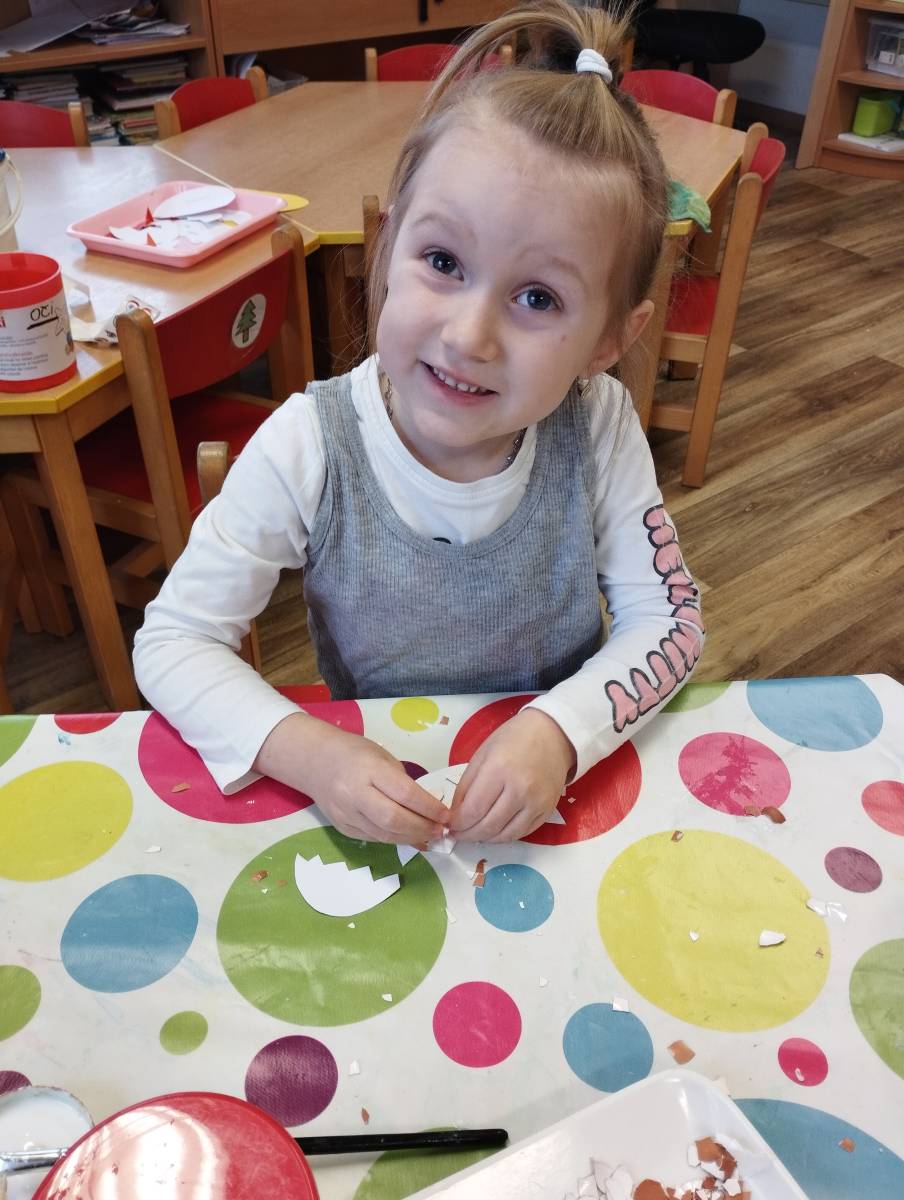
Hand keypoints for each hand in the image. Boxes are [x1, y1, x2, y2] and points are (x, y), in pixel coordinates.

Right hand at [254, 713, 449, 843]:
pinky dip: (394, 840)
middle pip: (393, 819)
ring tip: (430, 836)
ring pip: (383, 834)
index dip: (429, 807)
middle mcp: (354, 793)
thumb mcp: (382, 757)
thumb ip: (403, 782)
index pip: (404, 793)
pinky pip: (373, 838)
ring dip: (411, 838)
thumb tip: (429, 810)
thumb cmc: (354, 753)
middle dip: (422, 828)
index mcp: (369, 769)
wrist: (314, 761)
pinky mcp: (341, 827)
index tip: (447, 815)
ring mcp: (345, 813)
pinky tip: (409, 837)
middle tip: (441, 830)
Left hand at [449, 709, 575, 842]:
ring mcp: (536, 803)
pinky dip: (504, 836)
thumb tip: (456, 814)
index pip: (473, 810)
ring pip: (505, 835)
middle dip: (468, 834)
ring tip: (474, 834)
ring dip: (485, 839)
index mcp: (499, 770)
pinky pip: (521, 833)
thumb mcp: (482, 755)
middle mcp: (520, 789)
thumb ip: (466, 785)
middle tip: (459, 834)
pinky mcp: (547, 811)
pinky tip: (494, 830)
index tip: (451, 825)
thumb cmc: (514, 739)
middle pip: (488, 826)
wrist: (552, 734)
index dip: (458, 823)